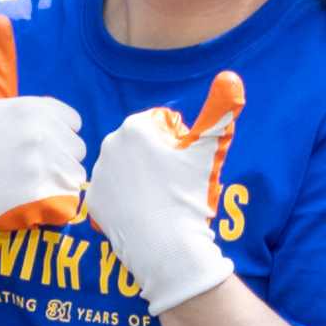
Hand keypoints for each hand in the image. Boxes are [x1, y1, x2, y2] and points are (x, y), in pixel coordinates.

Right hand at [0, 35, 89, 265]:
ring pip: (75, 173)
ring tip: (26, 184)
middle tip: (24, 168)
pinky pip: (69, 197)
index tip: (28, 145)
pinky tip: (30, 199)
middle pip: (77, 149)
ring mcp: (40, 163)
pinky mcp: (42, 194)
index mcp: (30, 107)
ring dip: (57, 182)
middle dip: (57, 159)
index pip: (72, 122)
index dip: (54, 136)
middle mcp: (37, 131)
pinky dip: (56, 203)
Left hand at [84, 72, 243, 314]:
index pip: (165, 127)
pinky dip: (129, 202)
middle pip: (144, 147)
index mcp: (135, 127)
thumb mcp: (211, 149)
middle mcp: (109, 145)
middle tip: (174, 187)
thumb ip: (222, 110)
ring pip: (130, 170)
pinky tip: (143, 213)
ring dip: (144, 180)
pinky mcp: (94, 202)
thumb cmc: (190, 196)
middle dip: (160, 161)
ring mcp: (98, 175)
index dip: (181, 146)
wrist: (167, 247)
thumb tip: (232, 77)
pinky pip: (116, 195)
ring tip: (160, 201)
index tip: (184, 167)